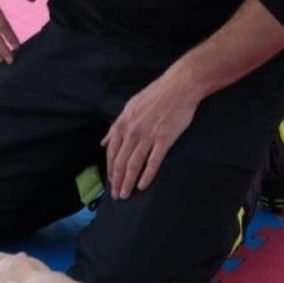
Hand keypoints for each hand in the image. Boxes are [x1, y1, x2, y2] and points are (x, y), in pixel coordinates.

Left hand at [101, 67, 201, 199]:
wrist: (178, 86)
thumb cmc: (155, 95)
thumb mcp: (130, 107)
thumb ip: (116, 126)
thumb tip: (104, 142)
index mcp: (123, 124)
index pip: (112, 152)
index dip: (110, 170)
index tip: (111, 182)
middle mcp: (132, 132)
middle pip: (121, 162)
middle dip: (117, 181)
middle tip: (117, 196)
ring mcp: (148, 136)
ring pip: (134, 164)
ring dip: (128, 182)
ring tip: (126, 195)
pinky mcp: (164, 139)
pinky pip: (153, 161)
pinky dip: (146, 175)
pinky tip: (142, 186)